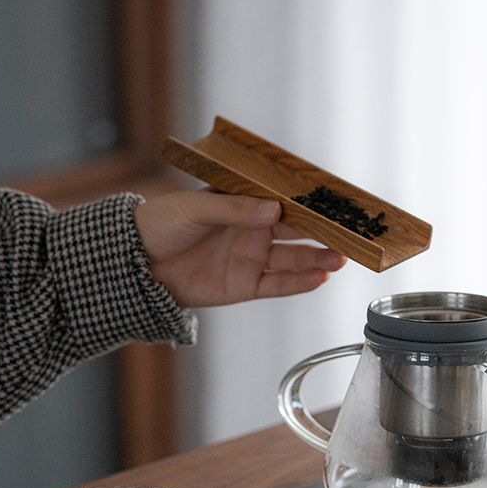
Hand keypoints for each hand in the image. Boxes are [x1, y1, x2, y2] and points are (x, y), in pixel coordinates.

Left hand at [133, 189, 346, 307]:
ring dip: (318, 260)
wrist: (136, 263)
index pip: (285, 202)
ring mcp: (252, 258)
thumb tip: (273, 210)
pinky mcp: (245, 285)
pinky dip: (298, 283)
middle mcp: (254, 230)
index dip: (311, 203)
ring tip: (340, 259)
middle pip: (298, 232)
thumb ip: (234, 209)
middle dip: (325, 234)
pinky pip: (278, 284)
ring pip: (294, 259)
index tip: (337, 203)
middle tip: (350, 235)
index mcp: (244, 204)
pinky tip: (318, 279)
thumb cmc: (160, 224)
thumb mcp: (195, 208)